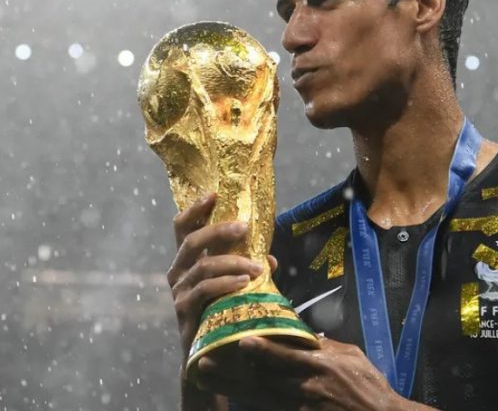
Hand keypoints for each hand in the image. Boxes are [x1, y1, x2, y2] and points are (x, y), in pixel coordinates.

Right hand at [167, 192, 268, 362]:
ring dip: (233, 263)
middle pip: (191, 241)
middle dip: (218, 231)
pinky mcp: (184, 309)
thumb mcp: (236, 283)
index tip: (213, 194)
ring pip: (203, 266)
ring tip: (257, 268)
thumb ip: (249, 267)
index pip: (182, 227)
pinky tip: (244, 283)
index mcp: (187, 259)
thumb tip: (271, 257)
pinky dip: (226, 283)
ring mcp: (179, 290)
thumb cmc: (221, 310)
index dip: (194, 209)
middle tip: (244, 227)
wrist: (209, 350)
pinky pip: (205, 290)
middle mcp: (178, 271)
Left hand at [196, 336, 411, 410]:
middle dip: (232, 373)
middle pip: (261, 380)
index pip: (286, 356)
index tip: (241, 341)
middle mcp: (305, 388)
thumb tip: (306, 335)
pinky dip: (252, 405)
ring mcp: (299, 409)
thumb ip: (328, 346)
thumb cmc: (369, 387)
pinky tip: (233, 400)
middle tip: (204, 364)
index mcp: (320, 367)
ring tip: (208, 381)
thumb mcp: (353, 357)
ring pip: (258, 398)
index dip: (263, 350)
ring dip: (232, 389)